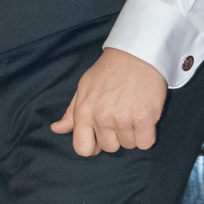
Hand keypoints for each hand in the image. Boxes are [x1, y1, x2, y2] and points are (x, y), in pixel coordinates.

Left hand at [53, 47, 168, 157]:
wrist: (137, 54)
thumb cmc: (109, 70)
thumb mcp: (84, 88)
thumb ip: (71, 112)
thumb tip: (57, 129)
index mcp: (84, 112)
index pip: (82, 149)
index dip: (92, 147)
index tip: (100, 138)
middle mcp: (102, 118)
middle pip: (109, 148)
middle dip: (115, 137)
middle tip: (121, 117)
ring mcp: (124, 119)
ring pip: (128, 145)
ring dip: (132, 134)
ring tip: (133, 113)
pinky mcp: (145, 118)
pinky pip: (145, 143)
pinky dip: (146, 135)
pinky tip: (144, 119)